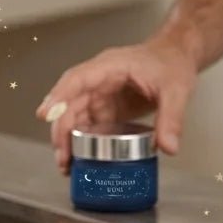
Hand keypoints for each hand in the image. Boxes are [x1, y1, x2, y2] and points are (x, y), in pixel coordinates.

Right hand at [34, 37, 197, 172]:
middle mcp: (98, 81)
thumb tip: (168, 147)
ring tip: (66, 164)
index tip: (46, 114)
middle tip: (62, 155)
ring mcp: (99, 96)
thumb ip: (171, 118)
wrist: (176, 58)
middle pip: (69, 104)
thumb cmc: (171, 63)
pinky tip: (77, 159)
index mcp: (109, 67)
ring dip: (66, 139)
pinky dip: (79, 142)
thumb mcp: (176, 89)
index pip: (76, 80)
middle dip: (61, 130)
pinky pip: (86, 125)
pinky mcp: (104, 109)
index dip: (59, 96)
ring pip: (73, 117)